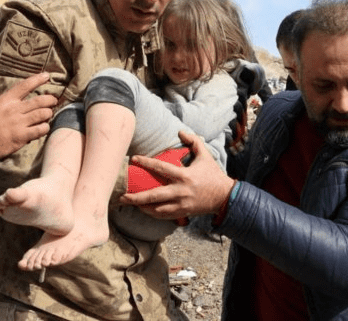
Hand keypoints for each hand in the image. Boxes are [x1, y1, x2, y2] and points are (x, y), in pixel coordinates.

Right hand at [0, 73, 56, 159]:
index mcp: (6, 101)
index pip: (25, 86)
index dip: (38, 79)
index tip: (47, 76)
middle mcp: (14, 110)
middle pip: (40, 100)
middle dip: (50, 99)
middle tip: (54, 101)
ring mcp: (19, 123)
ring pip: (43, 114)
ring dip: (49, 113)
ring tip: (49, 114)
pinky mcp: (22, 136)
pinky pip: (40, 130)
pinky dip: (45, 128)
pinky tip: (44, 128)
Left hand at [120, 131, 235, 219]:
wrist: (224, 197)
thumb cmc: (213, 174)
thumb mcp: (205, 155)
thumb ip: (193, 141)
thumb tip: (180, 131)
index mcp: (184, 175)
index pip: (161, 168)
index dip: (146, 163)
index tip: (134, 159)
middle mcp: (180, 191)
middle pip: (154, 195)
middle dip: (136, 197)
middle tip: (122, 195)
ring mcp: (181, 204)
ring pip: (156, 209)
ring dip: (141, 207)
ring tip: (129, 202)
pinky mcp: (182, 213)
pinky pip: (163, 215)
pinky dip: (152, 213)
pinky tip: (143, 209)